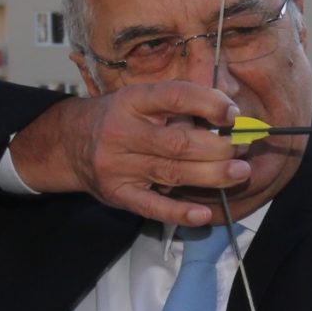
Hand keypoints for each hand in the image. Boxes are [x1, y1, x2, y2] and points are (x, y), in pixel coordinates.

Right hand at [10, 83, 253, 225]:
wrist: (69, 143)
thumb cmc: (119, 118)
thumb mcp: (142, 100)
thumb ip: (180, 106)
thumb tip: (231, 117)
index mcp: (132, 101)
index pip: (174, 97)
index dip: (208, 103)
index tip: (232, 114)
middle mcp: (122, 132)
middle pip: (178, 143)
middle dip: (218, 147)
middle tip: (242, 149)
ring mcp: (118, 165)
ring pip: (172, 173)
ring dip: (212, 175)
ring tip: (240, 173)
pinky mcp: (117, 194)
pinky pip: (151, 206)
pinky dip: (179, 212)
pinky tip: (203, 213)